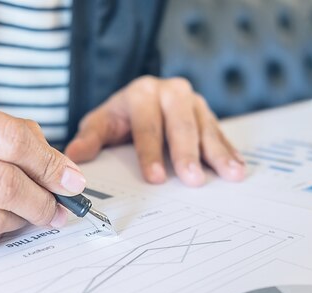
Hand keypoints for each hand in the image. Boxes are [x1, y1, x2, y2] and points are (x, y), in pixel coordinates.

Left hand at [65, 76, 244, 185]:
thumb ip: (89, 139)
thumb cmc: (118, 118)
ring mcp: (192, 101)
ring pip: (206, 127)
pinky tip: (238, 168)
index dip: (150, 153)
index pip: (146, 125)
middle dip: (187, 153)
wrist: (139, 101)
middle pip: (180, 124)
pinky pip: (220, 133)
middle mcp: (170, 92)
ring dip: (218, 153)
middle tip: (192, 180)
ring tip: (230, 175)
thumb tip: (73, 155)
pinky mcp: (206, 113)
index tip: (155, 178)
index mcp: (141, 93)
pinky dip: (229, 151)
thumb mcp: (100, 125)